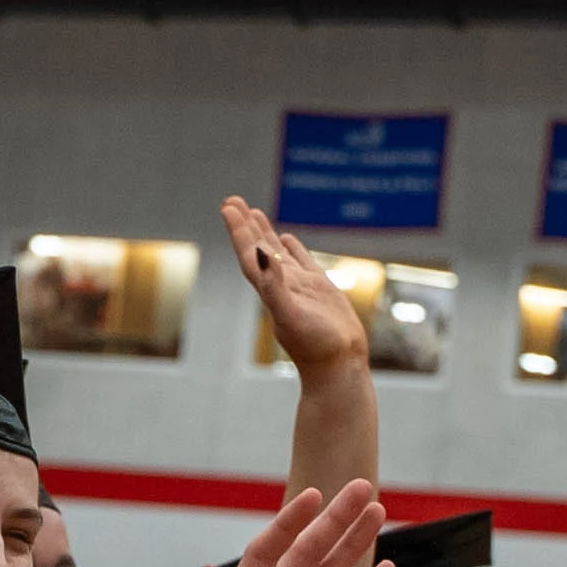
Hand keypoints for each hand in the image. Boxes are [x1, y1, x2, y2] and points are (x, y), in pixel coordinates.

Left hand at [220, 196, 363, 373]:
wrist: (338, 366)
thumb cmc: (314, 346)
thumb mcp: (291, 314)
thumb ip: (274, 285)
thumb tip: (260, 255)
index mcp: (270, 289)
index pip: (249, 254)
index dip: (238, 231)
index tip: (228, 207)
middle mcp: (281, 285)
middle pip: (256, 249)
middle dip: (244, 225)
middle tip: (232, 199)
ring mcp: (299, 286)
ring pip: (277, 252)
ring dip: (264, 233)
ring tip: (254, 211)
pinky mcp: (319, 290)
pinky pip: (301, 262)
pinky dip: (292, 248)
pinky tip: (287, 237)